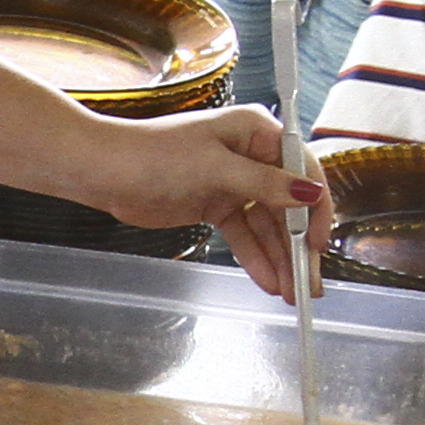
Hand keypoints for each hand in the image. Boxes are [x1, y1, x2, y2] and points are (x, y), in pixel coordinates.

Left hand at [68, 100, 318, 292]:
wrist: (105, 170)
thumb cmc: (155, 153)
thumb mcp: (215, 167)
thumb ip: (265, 183)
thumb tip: (310, 193)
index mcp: (256, 131)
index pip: (303, 169)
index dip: (316, 208)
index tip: (319, 242)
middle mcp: (251, 154)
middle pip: (288, 203)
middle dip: (298, 244)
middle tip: (308, 283)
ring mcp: (234, 182)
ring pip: (267, 224)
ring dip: (279, 257)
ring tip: (290, 293)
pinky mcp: (216, 205)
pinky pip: (244, 234)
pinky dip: (255, 257)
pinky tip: (268, 281)